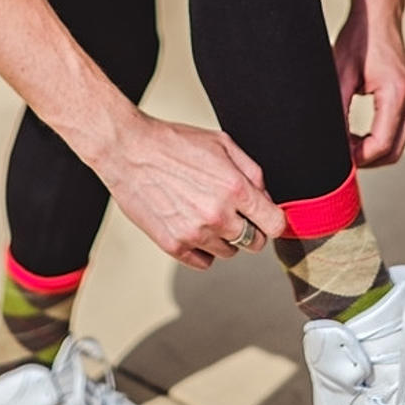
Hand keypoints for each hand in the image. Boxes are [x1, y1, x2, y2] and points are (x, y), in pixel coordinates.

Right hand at [99, 109, 287, 270]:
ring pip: (230, 252)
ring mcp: (195, 233)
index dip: (273, 220)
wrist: (129, 150)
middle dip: (251, 228)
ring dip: (225, 237)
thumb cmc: (174, 143)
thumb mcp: (222, 144)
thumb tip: (266, 199)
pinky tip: (193, 225)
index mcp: (235, 188)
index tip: (266, 217)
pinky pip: (204, 262)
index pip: (275, 225)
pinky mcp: (173, 245)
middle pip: (255, 243)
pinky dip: (203, 248)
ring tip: (206, 212)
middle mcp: (218, 215)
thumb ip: (252, 172)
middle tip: (234, 211)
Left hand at [333, 8, 404, 167]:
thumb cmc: (359, 39)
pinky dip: (380, 140)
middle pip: (392, 152)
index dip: (358, 158)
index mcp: (396, 94)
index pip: (381, 145)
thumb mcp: (340, 74)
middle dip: (366, 159)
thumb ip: (337, 110)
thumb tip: (331, 142)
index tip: (337, 157)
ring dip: (372, 151)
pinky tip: (357, 135)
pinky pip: (398, 132)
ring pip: (397, 145)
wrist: (378, 16)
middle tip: (340, 156)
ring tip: (345, 143)